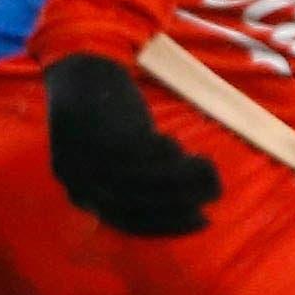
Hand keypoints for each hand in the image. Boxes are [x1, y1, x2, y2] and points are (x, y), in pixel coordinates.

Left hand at [44, 53, 221, 236]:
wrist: (78, 71)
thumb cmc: (103, 115)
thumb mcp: (110, 156)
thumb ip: (132, 180)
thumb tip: (182, 199)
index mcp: (81, 194)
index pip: (130, 222)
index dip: (169, 224)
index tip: (203, 220)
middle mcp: (79, 184)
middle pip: (138, 205)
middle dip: (181, 202)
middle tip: (215, 193)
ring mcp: (86, 162)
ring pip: (143, 181)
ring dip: (181, 178)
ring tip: (207, 167)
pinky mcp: (98, 137)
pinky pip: (138, 156)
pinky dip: (162, 154)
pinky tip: (178, 146)